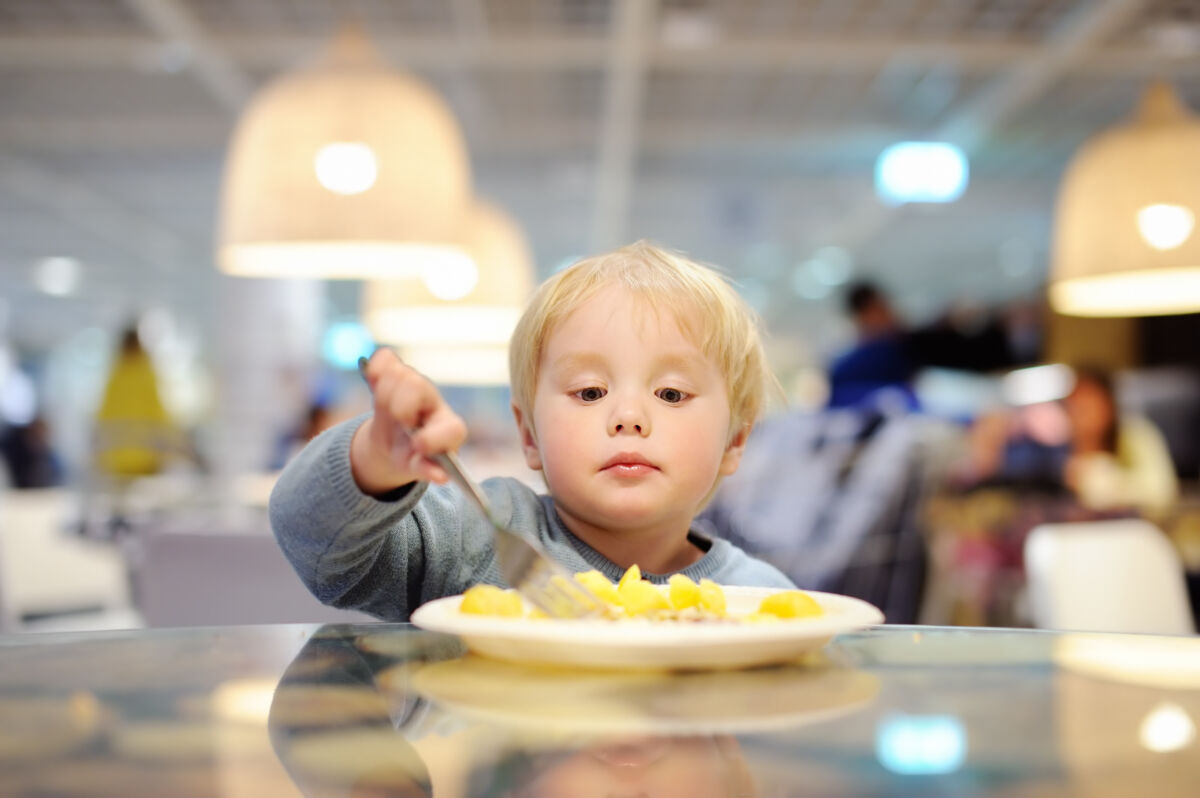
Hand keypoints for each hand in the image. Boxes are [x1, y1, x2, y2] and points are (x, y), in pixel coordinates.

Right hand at [350, 349, 467, 494]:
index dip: (433, 435)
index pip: (451, 424)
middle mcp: (435, 401)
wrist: (397, 443)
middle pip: (418, 386)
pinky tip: (371, 381)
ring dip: (385, 394)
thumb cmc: (413, 457)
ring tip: (386, 410)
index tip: (418, 446)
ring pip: (398, 374)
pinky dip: (375, 368)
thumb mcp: (418, 467)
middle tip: (399, 421)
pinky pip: (385, 359)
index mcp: (449, 428)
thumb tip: (441, 477)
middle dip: (400, 406)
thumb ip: (427, 470)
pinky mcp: (397, 372)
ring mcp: (416, 384)